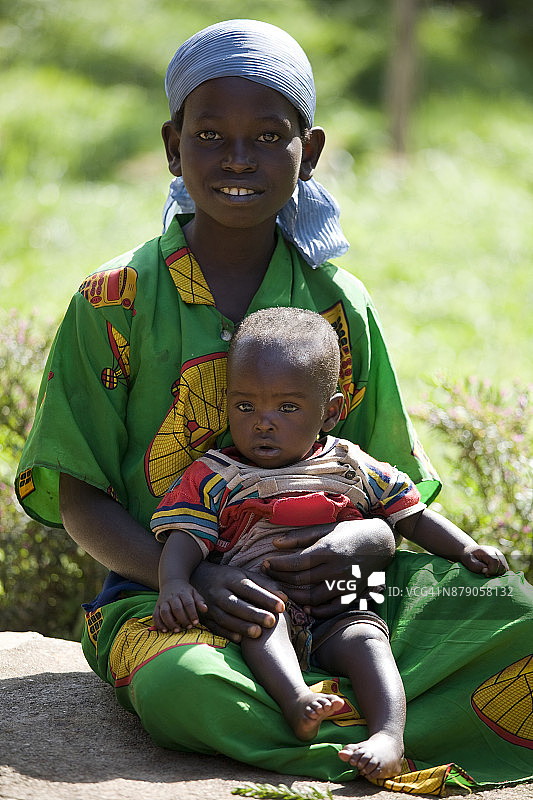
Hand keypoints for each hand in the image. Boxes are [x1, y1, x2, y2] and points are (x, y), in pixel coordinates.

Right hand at [153, 579, 207, 632]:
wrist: (171, 582)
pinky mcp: (157, 606)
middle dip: (182, 619)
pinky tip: (165, 630)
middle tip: (188, 627)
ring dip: (170, 623)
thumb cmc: (185, 591)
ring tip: (177, 630)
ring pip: (164, 612)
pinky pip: (155, 615)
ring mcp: (163, 602)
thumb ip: (199, 601)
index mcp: (183, 593)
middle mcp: (172, 597)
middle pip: (176, 608)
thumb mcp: (194, 593)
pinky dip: (159, 624)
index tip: (196, 622)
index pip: (188, 603)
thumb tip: (205, 609)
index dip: (192, 613)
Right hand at [191, 560, 286, 641]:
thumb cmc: (228, 578)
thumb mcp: (244, 575)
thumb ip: (265, 585)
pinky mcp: (204, 618)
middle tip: (271, 621)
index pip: (250, 588)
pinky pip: (215, 627)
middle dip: (254, 613)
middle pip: (236, 603)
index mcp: (231, 578)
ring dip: (241, 626)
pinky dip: (226, 633)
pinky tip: (239, 639)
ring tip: (258, 634)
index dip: (265, 597)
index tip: (282, 606)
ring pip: (225, 617)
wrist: (197, 578)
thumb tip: (285, 598)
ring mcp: (210, 606)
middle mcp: (219, 592)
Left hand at [262, 520, 395, 617]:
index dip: (277, 565)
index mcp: (327, 550)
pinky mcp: (353, 593)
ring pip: (313, 598)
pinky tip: (305, 607)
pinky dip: (318, 611)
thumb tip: (275, 544)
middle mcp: (336, 569)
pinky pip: (333, 609)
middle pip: (301, 581)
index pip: (295, 563)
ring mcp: (345, 583)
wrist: (381, 542)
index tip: (265, 563)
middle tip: (268, 576)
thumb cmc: (350, 532)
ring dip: (294, 597)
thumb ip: (300, 537)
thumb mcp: (325, 528)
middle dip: (280, 579)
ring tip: (282, 590)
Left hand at [460, 544, 508, 575]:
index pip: (495, 561)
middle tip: (487, 575)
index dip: (492, 570)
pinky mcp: (502, 559)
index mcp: (487, 551)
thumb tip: (486, 571)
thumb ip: (476, 566)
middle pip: (502, 565)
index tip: (486, 575)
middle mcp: (496, 552)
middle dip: (495, 573)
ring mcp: (500, 555)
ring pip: (505, 568)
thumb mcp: (469, 562)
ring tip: (489, 574)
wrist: (470, 552)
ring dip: (498, 573)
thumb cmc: (469, 558)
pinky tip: (492, 573)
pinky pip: (505, 569)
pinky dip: (500, 572)